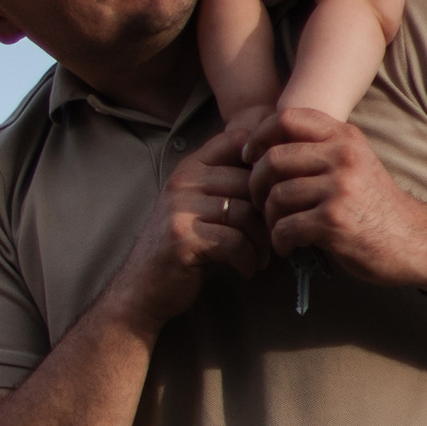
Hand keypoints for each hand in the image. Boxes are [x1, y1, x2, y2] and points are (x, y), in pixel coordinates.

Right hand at [108, 127, 270, 328]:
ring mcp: (180, 207)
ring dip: (261, 242)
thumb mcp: (204, 208)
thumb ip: (231, 188)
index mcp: (190, 167)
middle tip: (273, 240)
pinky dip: (247, 259)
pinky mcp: (182, 237)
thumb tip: (282, 177)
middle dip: (269, 215)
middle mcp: (183, 181)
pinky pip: (234, 241)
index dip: (264, 162)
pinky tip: (246, 269)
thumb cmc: (186, 247)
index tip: (273, 195)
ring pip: (245, 213)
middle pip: (249, 182)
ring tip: (260, 259)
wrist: (143, 286)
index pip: (237, 139)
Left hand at [248, 106, 426, 288]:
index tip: (249, 157)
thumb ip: (321, 150)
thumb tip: (265, 148)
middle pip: (273, 159)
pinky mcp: (334, 221)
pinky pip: (285, 227)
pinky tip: (288, 246)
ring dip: (269, 218)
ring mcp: (338, 188)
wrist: (415, 241)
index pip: (287, 117)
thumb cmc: (376, 205)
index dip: (258, 136)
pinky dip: (280, 241)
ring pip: (276, 196)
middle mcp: (342, 156)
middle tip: (261, 203)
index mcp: (345, 137)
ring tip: (279, 228)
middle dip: (256, 185)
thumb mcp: (356, 163)